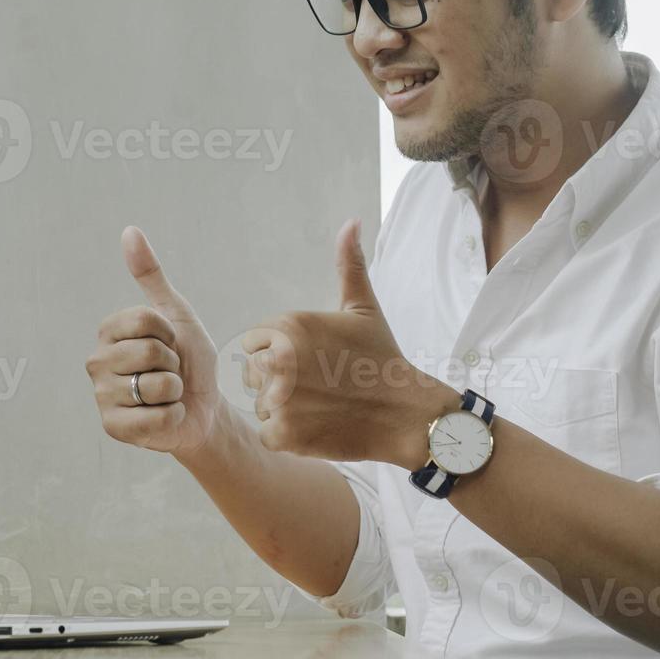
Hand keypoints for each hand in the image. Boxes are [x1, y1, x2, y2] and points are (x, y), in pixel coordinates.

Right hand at [86, 227, 222, 456]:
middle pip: (150, 352)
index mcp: (108, 331)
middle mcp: (97, 362)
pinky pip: (156, 418)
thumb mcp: (177, 313)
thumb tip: (130, 230)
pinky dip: (172, 417)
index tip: (170, 342)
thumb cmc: (189, 359)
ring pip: (155, 386)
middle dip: (173, 363)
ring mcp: (102, 397)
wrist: (204, 406)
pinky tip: (163, 417)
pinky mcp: (113, 428)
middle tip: (169, 371)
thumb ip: (151, 275)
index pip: (145, 320)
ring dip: (174, 391)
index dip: (169, 333)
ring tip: (166, 395)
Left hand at [242, 218, 458, 466]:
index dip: (280, 354)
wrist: (406, 413)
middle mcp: (277, 359)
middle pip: (253, 373)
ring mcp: (279, 398)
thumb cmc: (381, 357)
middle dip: (278, 381)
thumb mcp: (362, 307)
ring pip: (260, 404)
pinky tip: (319, 426)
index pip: (255, 343)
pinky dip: (289, 436)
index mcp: (288, 326)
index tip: (312, 363)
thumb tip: (350, 223)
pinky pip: (268, 433)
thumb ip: (348, 265)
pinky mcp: (284, 434)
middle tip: (319, 387)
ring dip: (283, 409)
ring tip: (321, 406)